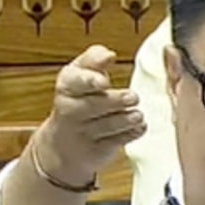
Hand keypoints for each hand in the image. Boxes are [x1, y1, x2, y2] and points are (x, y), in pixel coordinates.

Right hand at [34, 44, 143, 182]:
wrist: (63, 144)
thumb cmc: (78, 99)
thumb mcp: (78, 76)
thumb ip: (93, 60)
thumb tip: (108, 54)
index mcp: (67, 86)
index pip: (75, 81)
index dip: (89, 81)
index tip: (103, 81)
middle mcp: (70, 110)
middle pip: (93, 105)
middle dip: (114, 101)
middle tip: (133, 97)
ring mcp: (82, 133)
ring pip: (106, 126)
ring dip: (125, 120)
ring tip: (138, 115)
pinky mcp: (95, 150)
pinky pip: (114, 142)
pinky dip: (130, 134)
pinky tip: (140, 127)